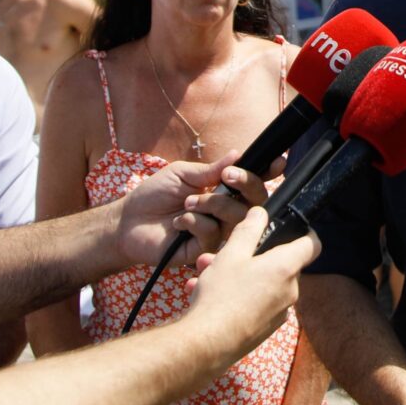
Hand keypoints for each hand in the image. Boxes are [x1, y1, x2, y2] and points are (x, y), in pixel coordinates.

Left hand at [114, 154, 255, 266]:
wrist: (128, 221)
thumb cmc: (154, 195)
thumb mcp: (183, 174)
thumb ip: (211, 170)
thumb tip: (238, 154)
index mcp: (223, 191)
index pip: (252, 183)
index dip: (267, 174)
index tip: (277, 163)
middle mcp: (225, 212)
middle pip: (256, 202)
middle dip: (246, 185)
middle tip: (226, 177)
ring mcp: (217, 232)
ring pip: (236, 217)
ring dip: (213, 204)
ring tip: (187, 202)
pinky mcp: (204, 250)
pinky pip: (214, 234)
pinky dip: (196, 222)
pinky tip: (178, 222)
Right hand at [184, 198, 319, 359]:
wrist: (207, 345)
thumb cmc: (221, 296)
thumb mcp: (231, 254)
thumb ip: (249, 229)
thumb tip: (260, 212)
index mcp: (286, 268)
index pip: (312, 244)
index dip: (305, 232)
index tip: (292, 227)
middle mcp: (289, 291)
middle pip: (280, 264)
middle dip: (251, 255)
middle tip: (224, 253)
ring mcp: (279, 312)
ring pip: (261, 284)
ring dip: (238, 275)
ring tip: (205, 273)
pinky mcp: (265, 328)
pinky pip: (254, 303)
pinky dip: (236, 296)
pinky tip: (204, 294)